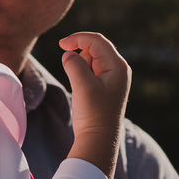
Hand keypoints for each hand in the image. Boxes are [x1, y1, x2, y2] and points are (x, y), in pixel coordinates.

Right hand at [59, 32, 130, 178]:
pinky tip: (81, 88)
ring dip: (80, 64)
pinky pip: (92, 70)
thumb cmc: (93, 114)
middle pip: (95, 47)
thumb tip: (68, 54)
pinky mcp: (106, 86)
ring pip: (92, 58)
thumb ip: (74, 64)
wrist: (99, 139)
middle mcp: (119, 69)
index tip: (60, 44)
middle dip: (79, 53)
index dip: (77, 38)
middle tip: (72, 73)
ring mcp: (113, 78)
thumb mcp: (82, 85)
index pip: (97, 41)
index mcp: (118, 66)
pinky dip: (82, 72)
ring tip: (79, 85)